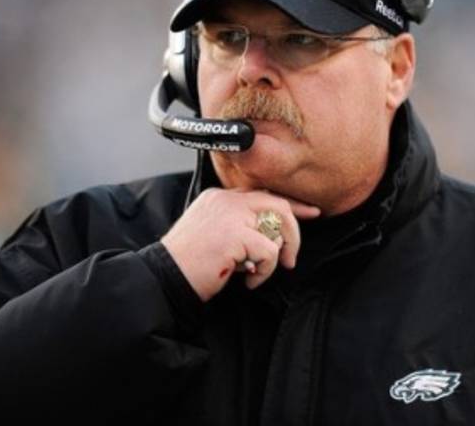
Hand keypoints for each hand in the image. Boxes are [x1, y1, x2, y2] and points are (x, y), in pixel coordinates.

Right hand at [161, 188, 320, 300]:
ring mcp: (230, 214)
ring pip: (278, 223)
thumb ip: (238, 227)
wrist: (164, 277)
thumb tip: (272, 238)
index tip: (310, 213)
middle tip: (291, 258)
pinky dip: (265, 271)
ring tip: (262, 271)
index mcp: (219, 197)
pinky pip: (270, 251)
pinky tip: (249, 281)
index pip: (263, 194)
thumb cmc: (188, 264)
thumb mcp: (213, 234)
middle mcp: (226, 199)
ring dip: (278, 253)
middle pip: (277, 203)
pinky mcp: (234, 234)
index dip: (290, 205)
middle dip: (293, 231)